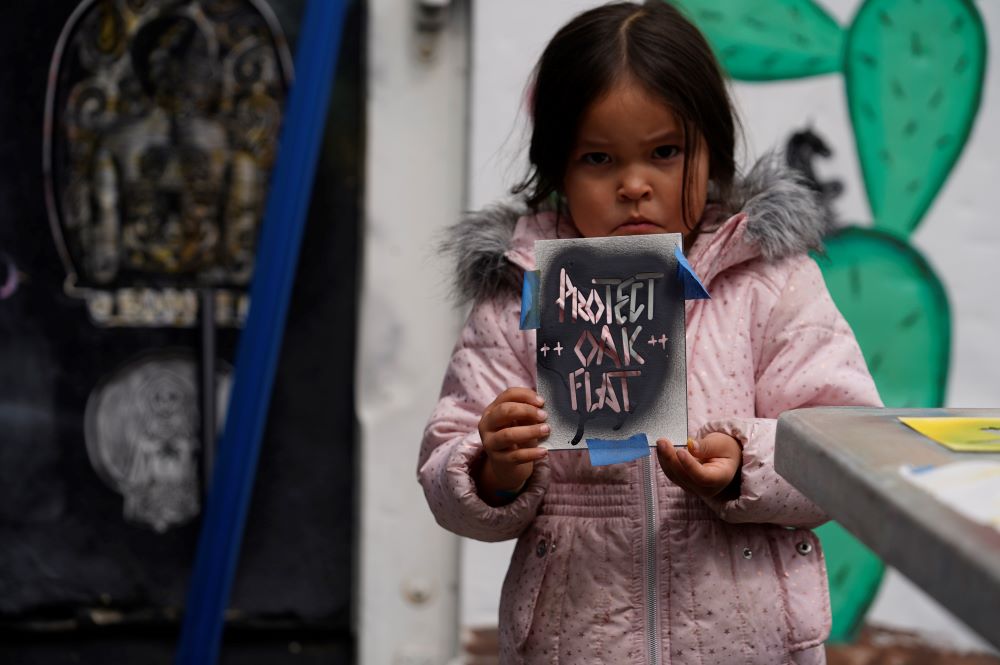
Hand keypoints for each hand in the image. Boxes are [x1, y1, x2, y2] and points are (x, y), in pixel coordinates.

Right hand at [477, 387, 549, 503]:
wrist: (507, 466)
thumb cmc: (516, 438)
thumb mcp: (520, 423)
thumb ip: (527, 414)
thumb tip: (542, 407)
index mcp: (492, 410)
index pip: (507, 395)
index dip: (525, 395)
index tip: (542, 402)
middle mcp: (487, 424)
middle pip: (504, 411)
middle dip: (526, 411)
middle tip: (544, 416)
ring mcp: (490, 443)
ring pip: (508, 434)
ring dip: (530, 431)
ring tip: (546, 430)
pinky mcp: (498, 460)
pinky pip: (515, 456)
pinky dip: (531, 453)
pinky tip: (544, 451)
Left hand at [655, 432, 740, 499]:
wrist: (725, 457)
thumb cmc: (726, 450)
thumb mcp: (721, 443)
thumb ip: (706, 446)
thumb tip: (691, 446)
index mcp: (720, 478)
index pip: (702, 477)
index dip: (689, 465)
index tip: (680, 451)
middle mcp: (706, 488)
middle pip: (685, 477)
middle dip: (671, 459)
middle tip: (662, 442)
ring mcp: (694, 488)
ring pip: (675, 476)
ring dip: (665, 459)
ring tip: (661, 442)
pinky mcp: (684, 483)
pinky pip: (672, 474)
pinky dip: (665, 461)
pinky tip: (662, 449)